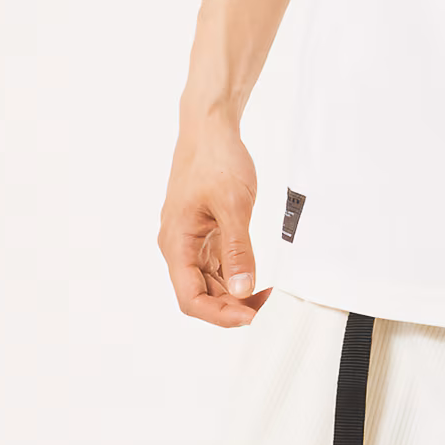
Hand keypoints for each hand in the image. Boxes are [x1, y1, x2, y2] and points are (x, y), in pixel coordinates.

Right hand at [159, 117, 268, 325]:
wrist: (210, 128)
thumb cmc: (215, 159)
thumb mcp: (233, 205)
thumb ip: (237, 250)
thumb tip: (240, 290)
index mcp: (176, 243)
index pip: (191, 298)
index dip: (220, 315)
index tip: (251, 316)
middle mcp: (178, 247)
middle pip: (200, 295)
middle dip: (232, 307)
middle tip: (267, 306)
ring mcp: (191, 241)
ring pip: (209, 284)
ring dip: (234, 295)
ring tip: (266, 295)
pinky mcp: (204, 234)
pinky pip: (216, 266)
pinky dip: (235, 277)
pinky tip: (256, 277)